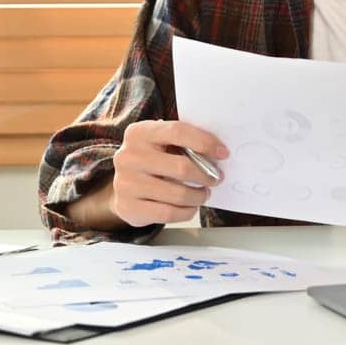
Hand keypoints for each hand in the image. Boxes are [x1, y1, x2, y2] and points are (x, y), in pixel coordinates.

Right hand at [108, 120, 229, 227]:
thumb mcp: (160, 143)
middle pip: (181, 167)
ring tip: (203, 194)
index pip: (177, 131)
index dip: (205, 142)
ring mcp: (125, 183)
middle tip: (216, 179)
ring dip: (198, 196)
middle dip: (206, 175)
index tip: (223, 153)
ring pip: (178, 194)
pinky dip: (186, 212)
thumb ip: (182, 143)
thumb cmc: (151, 161)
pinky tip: (190, 207)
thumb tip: (217, 153)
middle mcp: (128, 156)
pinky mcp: (128, 207)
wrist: (122, 186)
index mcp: (139, 133)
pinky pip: (168, 213)